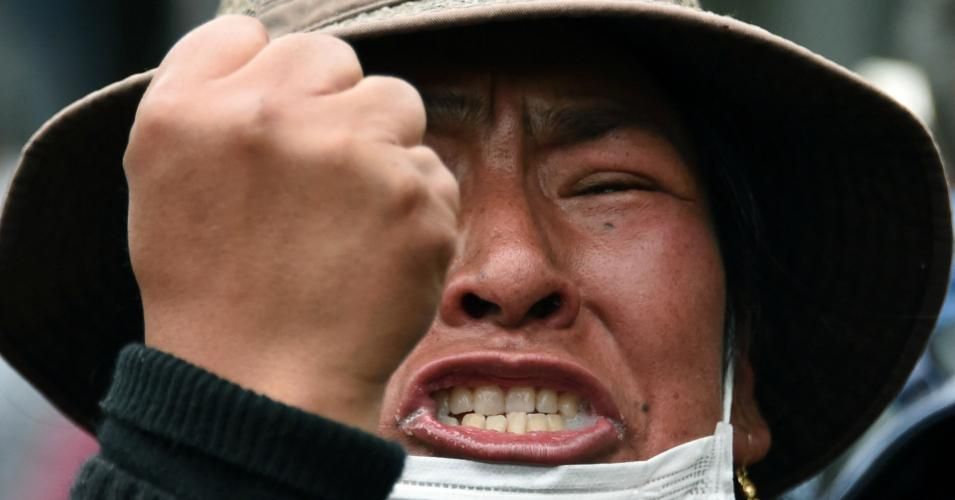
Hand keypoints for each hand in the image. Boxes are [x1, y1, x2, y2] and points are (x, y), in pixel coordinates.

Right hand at [125, 16, 457, 431]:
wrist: (264, 389)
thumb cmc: (212, 296)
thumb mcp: (165, 187)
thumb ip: (212, 108)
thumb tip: (272, 55)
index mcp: (187, 110)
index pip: (245, 33)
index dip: (266, 78)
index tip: (276, 125)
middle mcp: (265, 115)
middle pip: (331, 56)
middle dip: (331, 107)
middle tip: (319, 179)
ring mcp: (346, 152)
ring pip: (396, 101)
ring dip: (384, 148)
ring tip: (350, 220)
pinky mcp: (413, 196)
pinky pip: (431, 170)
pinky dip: (414, 207)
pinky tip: (377, 254)